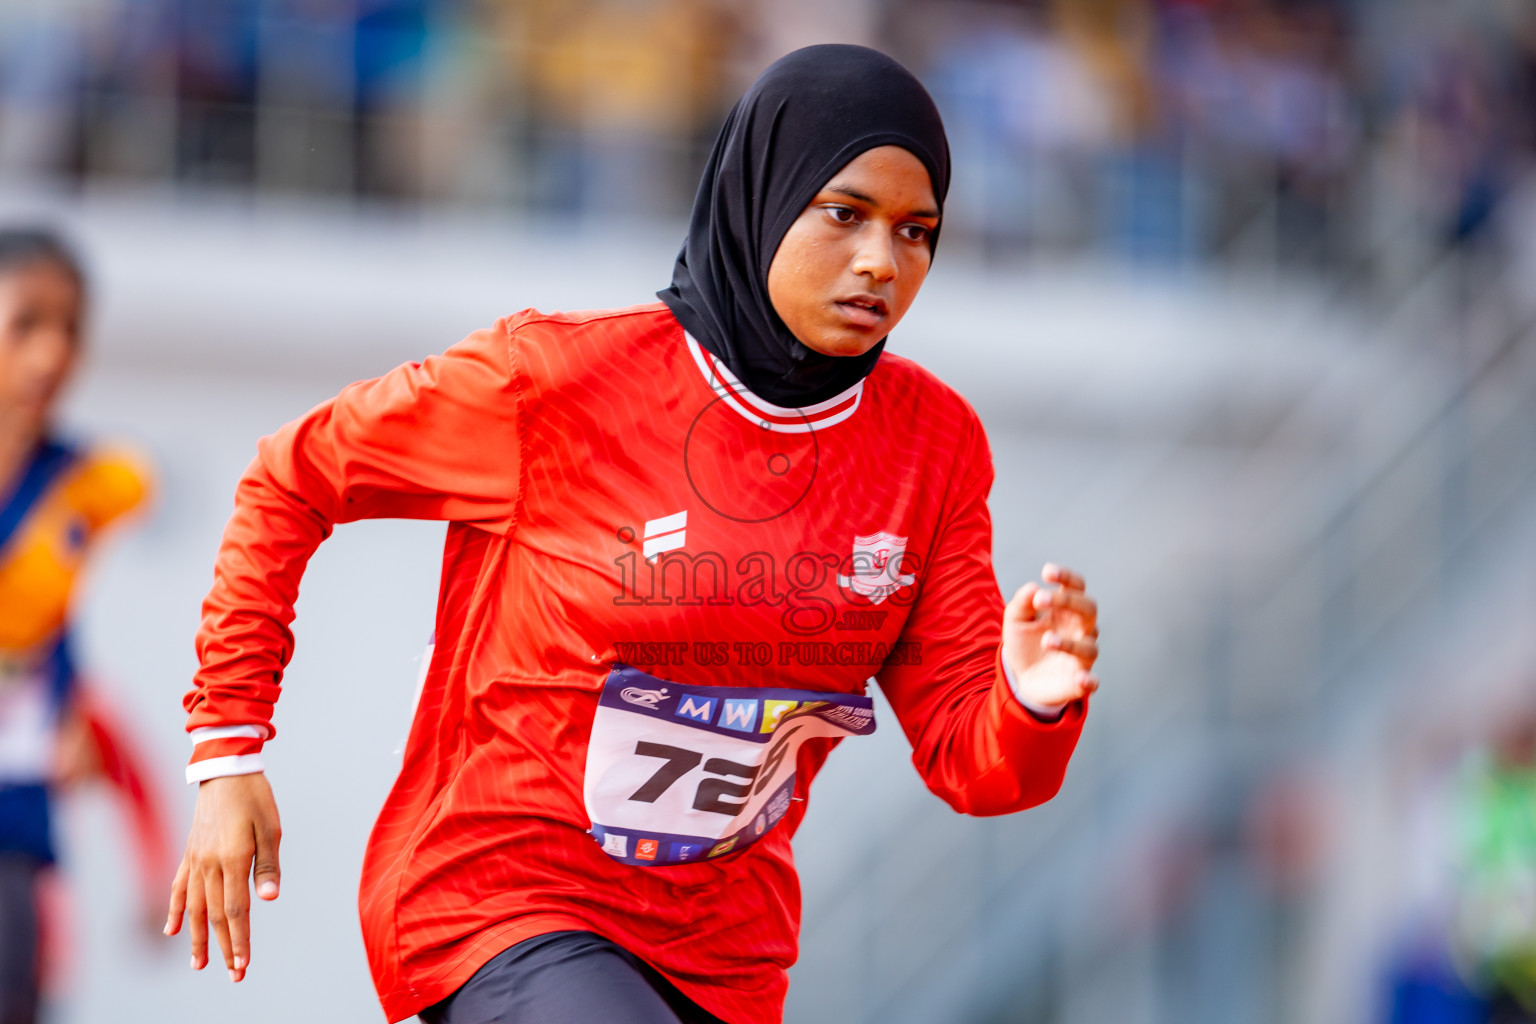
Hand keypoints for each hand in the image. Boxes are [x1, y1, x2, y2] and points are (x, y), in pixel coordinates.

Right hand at [165, 773, 281, 982]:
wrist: (225, 767)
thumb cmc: (255, 796)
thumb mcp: (271, 827)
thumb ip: (268, 865)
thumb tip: (269, 898)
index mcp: (232, 859)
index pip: (236, 911)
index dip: (240, 940)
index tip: (243, 965)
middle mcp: (209, 864)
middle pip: (215, 916)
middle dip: (225, 948)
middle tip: (233, 975)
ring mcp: (195, 859)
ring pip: (193, 908)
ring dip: (197, 938)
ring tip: (200, 964)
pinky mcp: (189, 852)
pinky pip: (177, 886)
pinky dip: (174, 910)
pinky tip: (170, 930)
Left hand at [1002, 563, 1099, 708]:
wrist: (1019, 677)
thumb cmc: (1024, 641)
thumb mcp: (1015, 620)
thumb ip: (1022, 602)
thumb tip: (1033, 588)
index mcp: (1066, 610)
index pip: (1076, 587)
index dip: (1066, 577)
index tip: (1047, 572)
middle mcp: (1080, 630)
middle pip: (1089, 610)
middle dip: (1068, 601)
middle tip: (1041, 600)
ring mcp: (1081, 656)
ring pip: (1089, 647)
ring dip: (1069, 643)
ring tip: (1045, 640)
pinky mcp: (1078, 682)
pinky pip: (1091, 681)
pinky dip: (1089, 680)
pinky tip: (1081, 678)